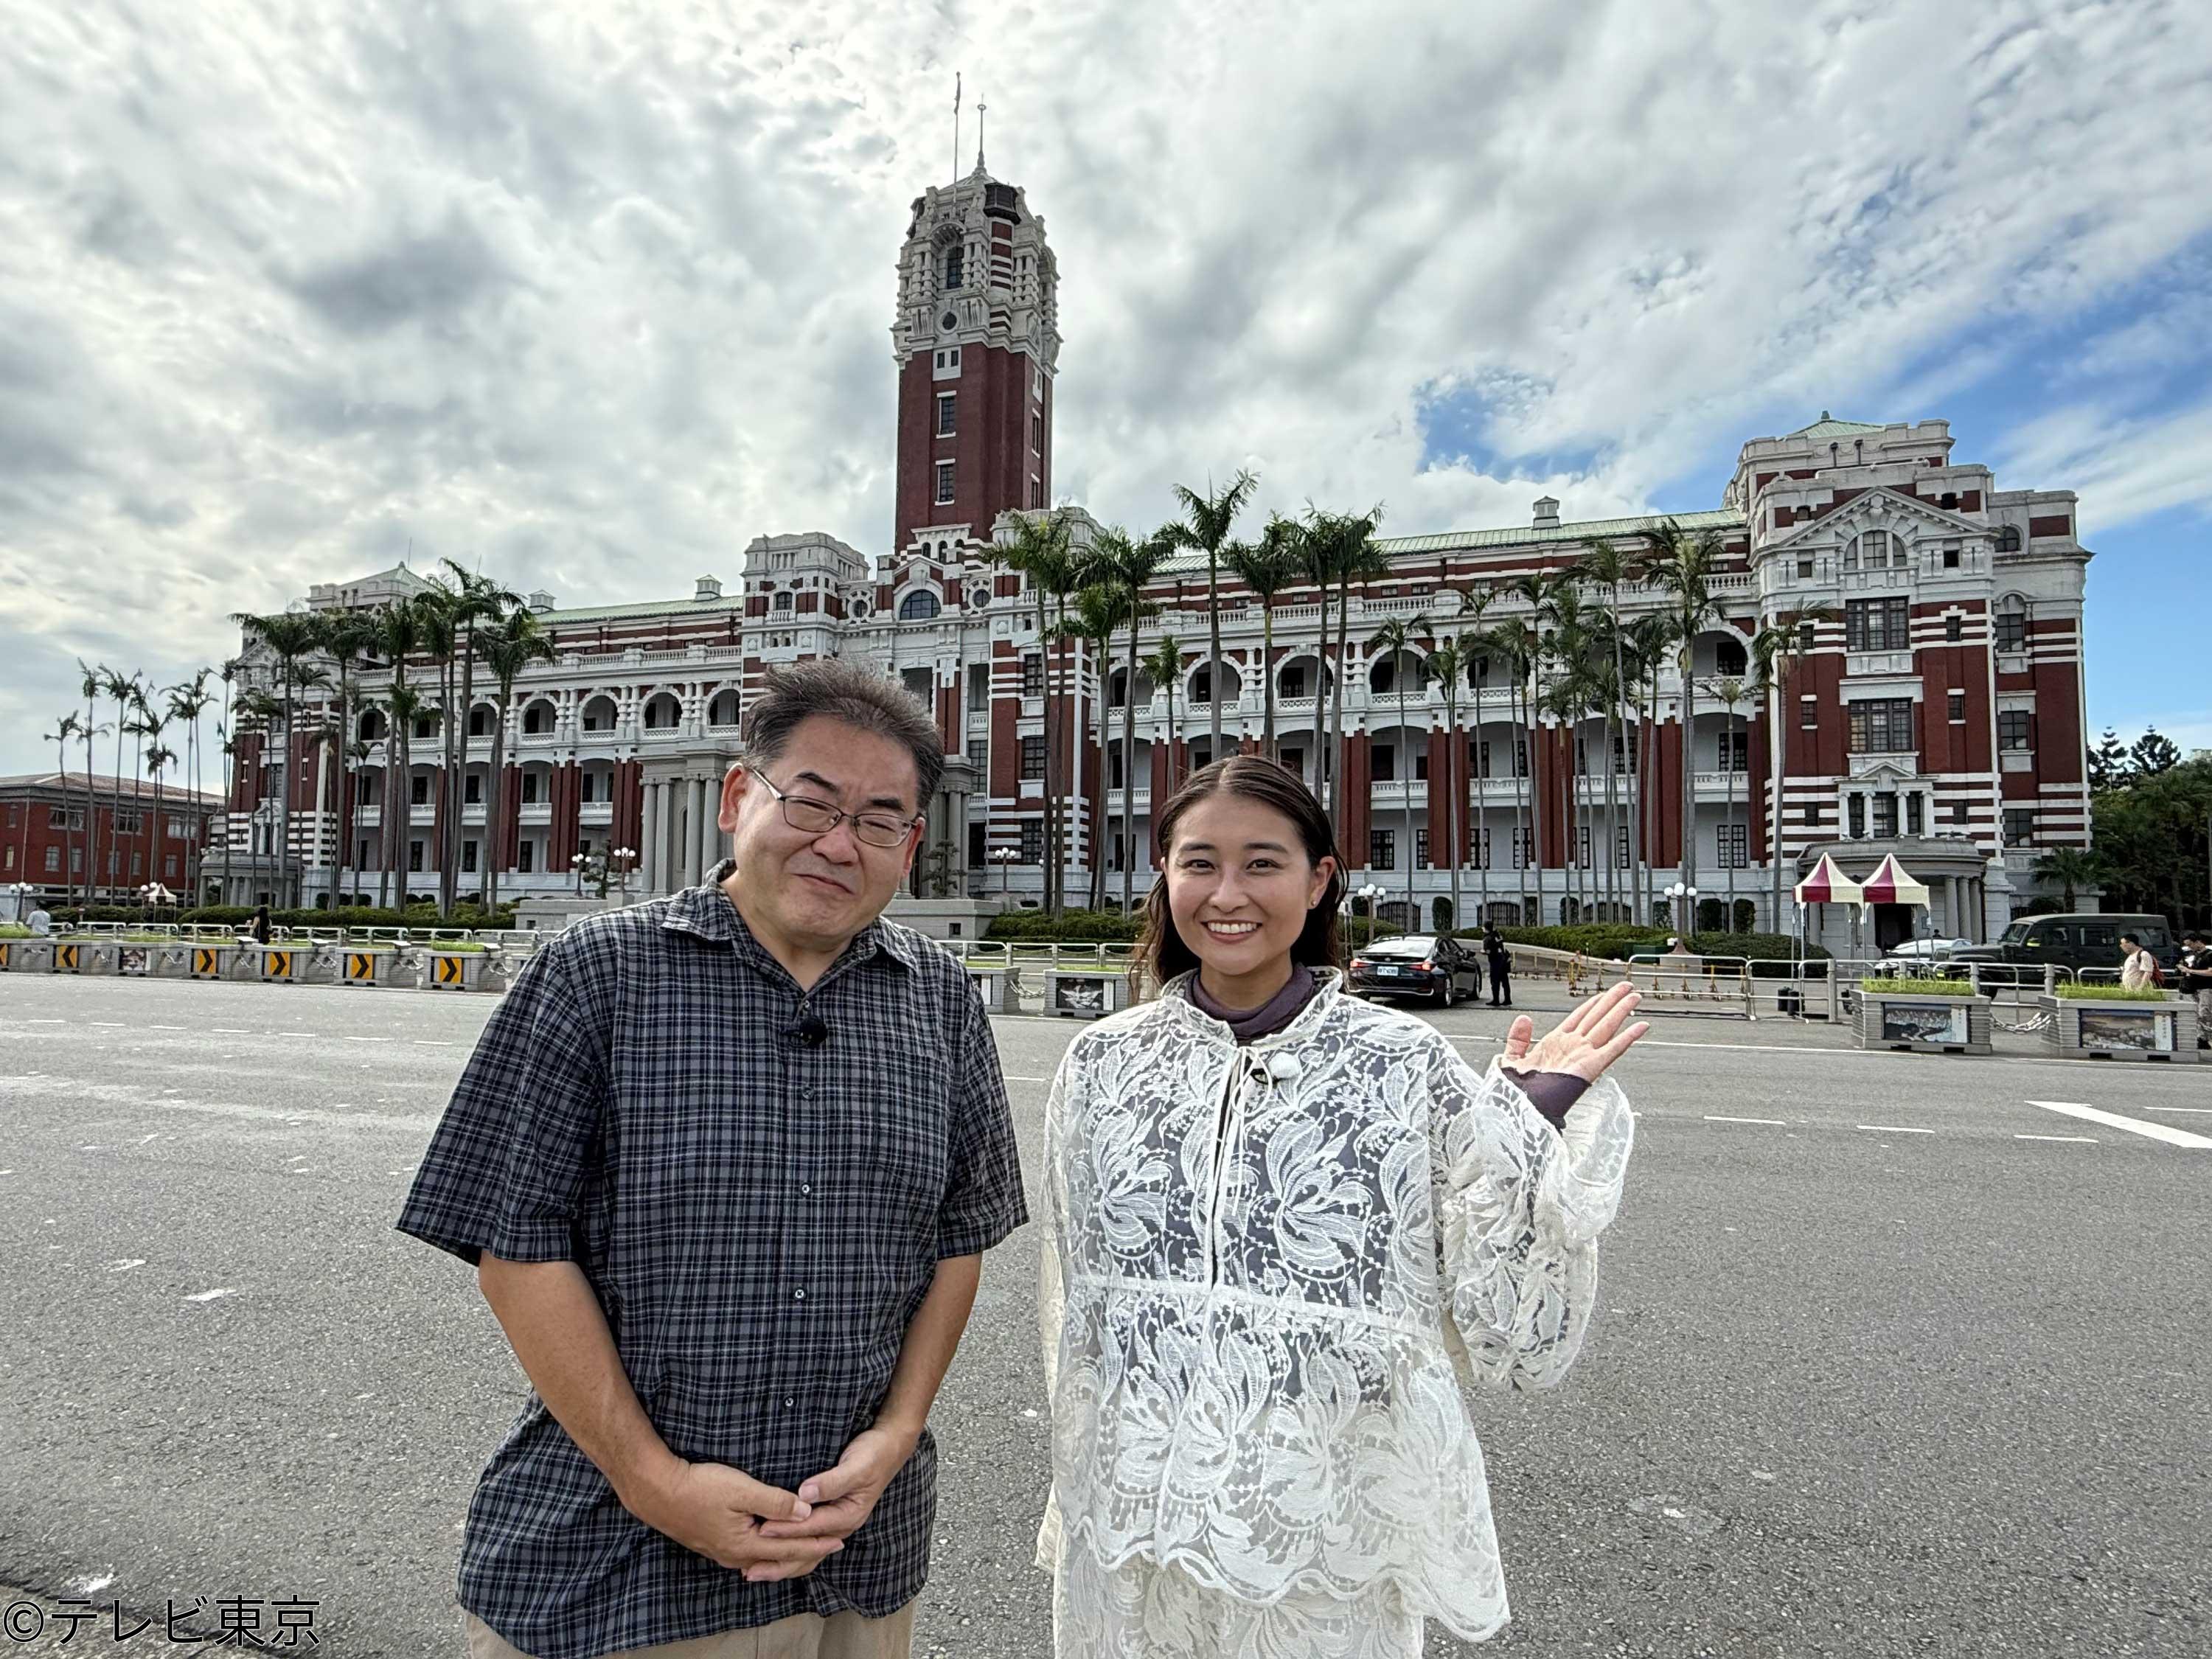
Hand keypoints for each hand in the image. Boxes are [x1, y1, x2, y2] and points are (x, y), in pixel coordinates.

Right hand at [627, 1459, 843, 1580]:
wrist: (657, 1491)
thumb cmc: (699, 1486)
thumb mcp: (741, 1489)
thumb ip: (775, 1502)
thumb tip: (805, 1512)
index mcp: (745, 1545)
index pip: (790, 1549)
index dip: (817, 1544)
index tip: (840, 1540)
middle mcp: (735, 1555)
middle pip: (779, 1560)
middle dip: (808, 1553)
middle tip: (832, 1547)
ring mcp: (722, 1552)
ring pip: (764, 1558)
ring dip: (788, 1553)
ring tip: (808, 1548)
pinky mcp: (714, 1543)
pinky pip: (751, 1553)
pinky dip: (769, 1550)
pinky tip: (771, 1545)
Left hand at [753, 1424, 918, 1564]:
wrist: (887, 1448)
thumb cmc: (872, 1455)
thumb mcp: (855, 1466)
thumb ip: (831, 1481)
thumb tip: (804, 1494)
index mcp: (847, 1516)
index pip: (810, 1527)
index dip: (785, 1530)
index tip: (761, 1531)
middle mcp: (840, 1527)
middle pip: (806, 1552)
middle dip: (778, 1562)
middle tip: (749, 1570)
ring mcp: (835, 1526)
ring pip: (805, 1554)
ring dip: (780, 1564)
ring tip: (754, 1572)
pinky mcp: (829, 1520)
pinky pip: (806, 1544)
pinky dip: (788, 1552)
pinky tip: (771, 1555)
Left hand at [1502, 981, 1649, 1082]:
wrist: (1520, 1107)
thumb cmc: (1517, 1092)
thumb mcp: (1511, 1058)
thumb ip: (1517, 1038)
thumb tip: (1524, 1019)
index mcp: (1555, 1044)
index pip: (1578, 1018)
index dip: (1591, 1004)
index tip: (1603, 994)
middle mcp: (1572, 1047)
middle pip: (1596, 1017)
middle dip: (1612, 1000)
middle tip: (1626, 987)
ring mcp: (1583, 1055)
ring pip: (1606, 1026)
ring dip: (1621, 1010)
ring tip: (1634, 996)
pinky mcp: (1590, 1067)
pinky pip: (1613, 1049)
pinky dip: (1628, 1037)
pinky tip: (1640, 1026)